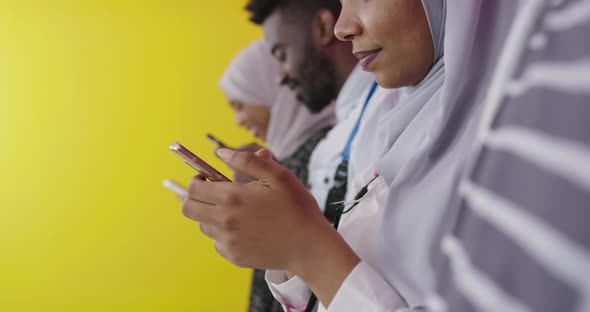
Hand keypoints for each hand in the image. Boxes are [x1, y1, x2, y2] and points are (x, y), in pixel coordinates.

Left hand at [182, 148, 360, 306]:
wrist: (310, 246)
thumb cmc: (297, 208)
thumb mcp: (278, 175)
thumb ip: (247, 160)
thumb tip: (220, 153)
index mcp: (233, 197)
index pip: (193, 188)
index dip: (197, 179)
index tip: (207, 178)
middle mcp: (225, 220)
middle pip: (189, 209)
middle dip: (196, 198)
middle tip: (214, 194)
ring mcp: (228, 241)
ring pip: (203, 226)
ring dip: (212, 216)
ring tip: (237, 212)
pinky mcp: (234, 256)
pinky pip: (218, 242)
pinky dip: (226, 234)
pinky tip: (247, 229)